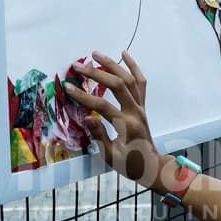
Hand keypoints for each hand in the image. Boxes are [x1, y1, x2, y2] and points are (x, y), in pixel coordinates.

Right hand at [65, 50, 163, 188]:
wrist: (152, 167)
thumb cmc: (130, 164)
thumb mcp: (111, 156)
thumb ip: (99, 136)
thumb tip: (86, 117)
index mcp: (127, 126)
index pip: (102, 107)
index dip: (84, 96)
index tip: (68, 88)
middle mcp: (136, 112)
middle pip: (117, 86)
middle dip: (97, 74)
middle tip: (78, 66)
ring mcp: (141, 107)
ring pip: (129, 79)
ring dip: (112, 65)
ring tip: (95, 54)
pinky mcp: (142, 105)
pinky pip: (140, 82)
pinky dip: (133, 67)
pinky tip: (124, 54)